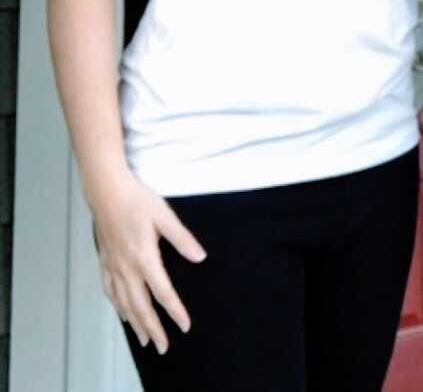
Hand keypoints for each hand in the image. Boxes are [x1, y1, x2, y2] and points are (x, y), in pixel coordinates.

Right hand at [91, 170, 205, 353]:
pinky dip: (117, 305)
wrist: (106, 190)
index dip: (174, 311)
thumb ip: (182, 238)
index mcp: (144, 257)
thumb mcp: (165, 215)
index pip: (162, 292)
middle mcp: (127, 267)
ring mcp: (113, 266)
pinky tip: (123, 313)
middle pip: (141, 306)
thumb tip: (200, 257)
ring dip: (135, 323)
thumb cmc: (138, 200)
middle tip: (162, 348)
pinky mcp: (105, 260)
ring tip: (143, 339)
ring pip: (124, 302)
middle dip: (153, 328)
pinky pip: (110, 290)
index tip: (185, 326)